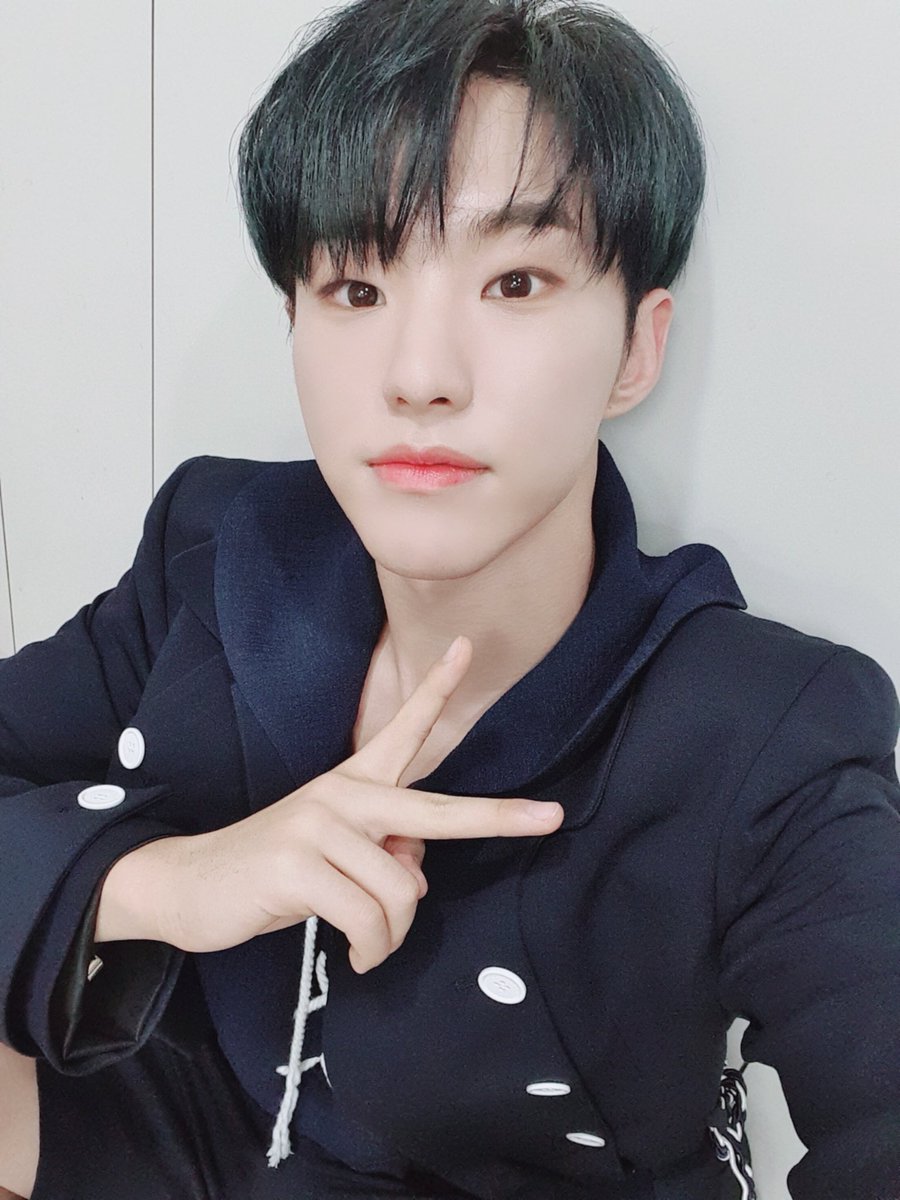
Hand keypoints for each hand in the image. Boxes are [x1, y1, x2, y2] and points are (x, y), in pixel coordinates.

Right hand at [156, 635, 562, 970]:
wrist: (191, 885)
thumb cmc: (274, 872)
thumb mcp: (334, 859)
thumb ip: (382, 855)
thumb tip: (417, 876)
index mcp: (352, 785)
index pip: (402, 730)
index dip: (436, 689)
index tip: (465, 648)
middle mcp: (342, 795)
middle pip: (435, 811)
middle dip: (499, 816)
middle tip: (551, 819)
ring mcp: (319, 826)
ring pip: (402, 891)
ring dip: (393, 935)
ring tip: (370, 946)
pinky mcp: (297, 864)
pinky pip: (368, 920)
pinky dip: (371, 950)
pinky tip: (355, 956)